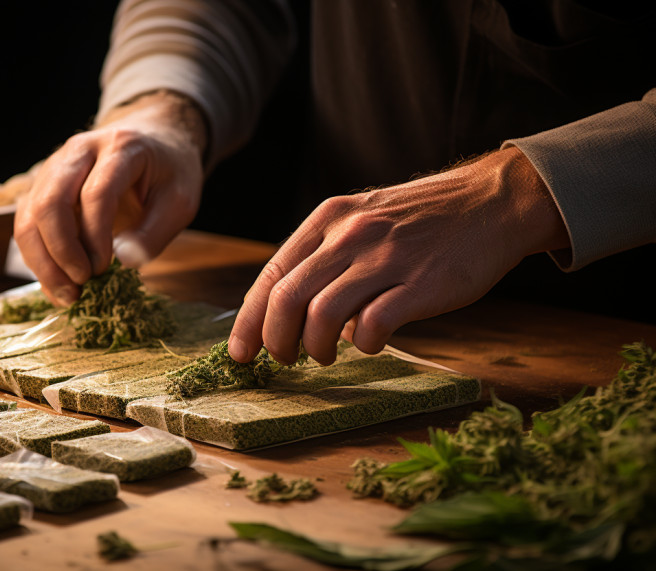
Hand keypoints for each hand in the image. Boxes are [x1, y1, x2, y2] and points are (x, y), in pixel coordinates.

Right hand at [14, 91, 206, 305]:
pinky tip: (58, 284)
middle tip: (82, 283)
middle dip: (61, 251)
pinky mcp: (42, 187)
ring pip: (29, 214)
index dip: (95, 237)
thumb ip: (154, 233)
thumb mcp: (179, 201)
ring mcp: (54, 168)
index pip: (96, 194)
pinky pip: (27, 224)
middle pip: (50, 201)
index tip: (104, 269)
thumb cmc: (168, 172)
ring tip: (68, 294)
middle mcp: (78, 151)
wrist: (154, 142)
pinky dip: (38, 259)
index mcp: (119, 148)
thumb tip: (124, 263)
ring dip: (42, 260)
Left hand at [228, 147, 570, 364]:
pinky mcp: (418, 284)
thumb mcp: (363, 218)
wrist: (491, 202)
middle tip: (285, 359)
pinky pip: (372, 326)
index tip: (241, 352)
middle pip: (287, 299)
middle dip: (276, 341)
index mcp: (328, 219)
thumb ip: (327, 257)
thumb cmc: (423, 219)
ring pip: (321, 316)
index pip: (272, 274)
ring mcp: (383, 259)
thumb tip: (296, 311)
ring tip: (325, 354)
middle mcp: (349, 236)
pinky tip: (370, 344)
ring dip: (315, 347)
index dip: (249, 320)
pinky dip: (364, 345)